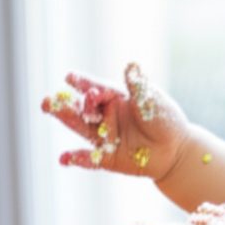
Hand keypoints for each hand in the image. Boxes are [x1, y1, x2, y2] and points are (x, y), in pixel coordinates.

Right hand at [41, 63, 189, 180]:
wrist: (175, 149)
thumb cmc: (164, 120)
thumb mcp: (152, 101)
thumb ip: (139, 87)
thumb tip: (132, 65)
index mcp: (114, 98)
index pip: (96, 89)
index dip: (84, 83)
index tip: (70, 77)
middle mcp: (104, 116)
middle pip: (82, 108)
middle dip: (66, 103)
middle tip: (51, 99)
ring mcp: (103, 137)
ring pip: (81, 128)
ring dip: (65, 120)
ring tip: (49, 111)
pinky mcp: (106, 158)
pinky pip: (90, 158)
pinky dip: (77, 159)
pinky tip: (64, 159)